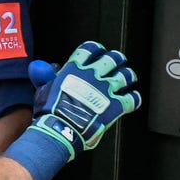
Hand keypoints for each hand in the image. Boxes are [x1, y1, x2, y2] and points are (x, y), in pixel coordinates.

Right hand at [29, 41, 140, 160]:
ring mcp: (106, 90)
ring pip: (125, 76)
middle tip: (119, 61)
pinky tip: (134, 98)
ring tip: (130, 77)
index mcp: (75, 68)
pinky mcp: (116, 106)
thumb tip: (52, 68)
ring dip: (128, 75)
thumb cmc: (50, 112)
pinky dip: (135, 98)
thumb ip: (48, 76)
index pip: (90, 49)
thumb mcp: (44, 89)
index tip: (99, 50)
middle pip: (112, 59)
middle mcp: (93, 75)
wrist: (61, 130)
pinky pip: (132, 99)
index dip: (96, 48)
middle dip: (116, 58)